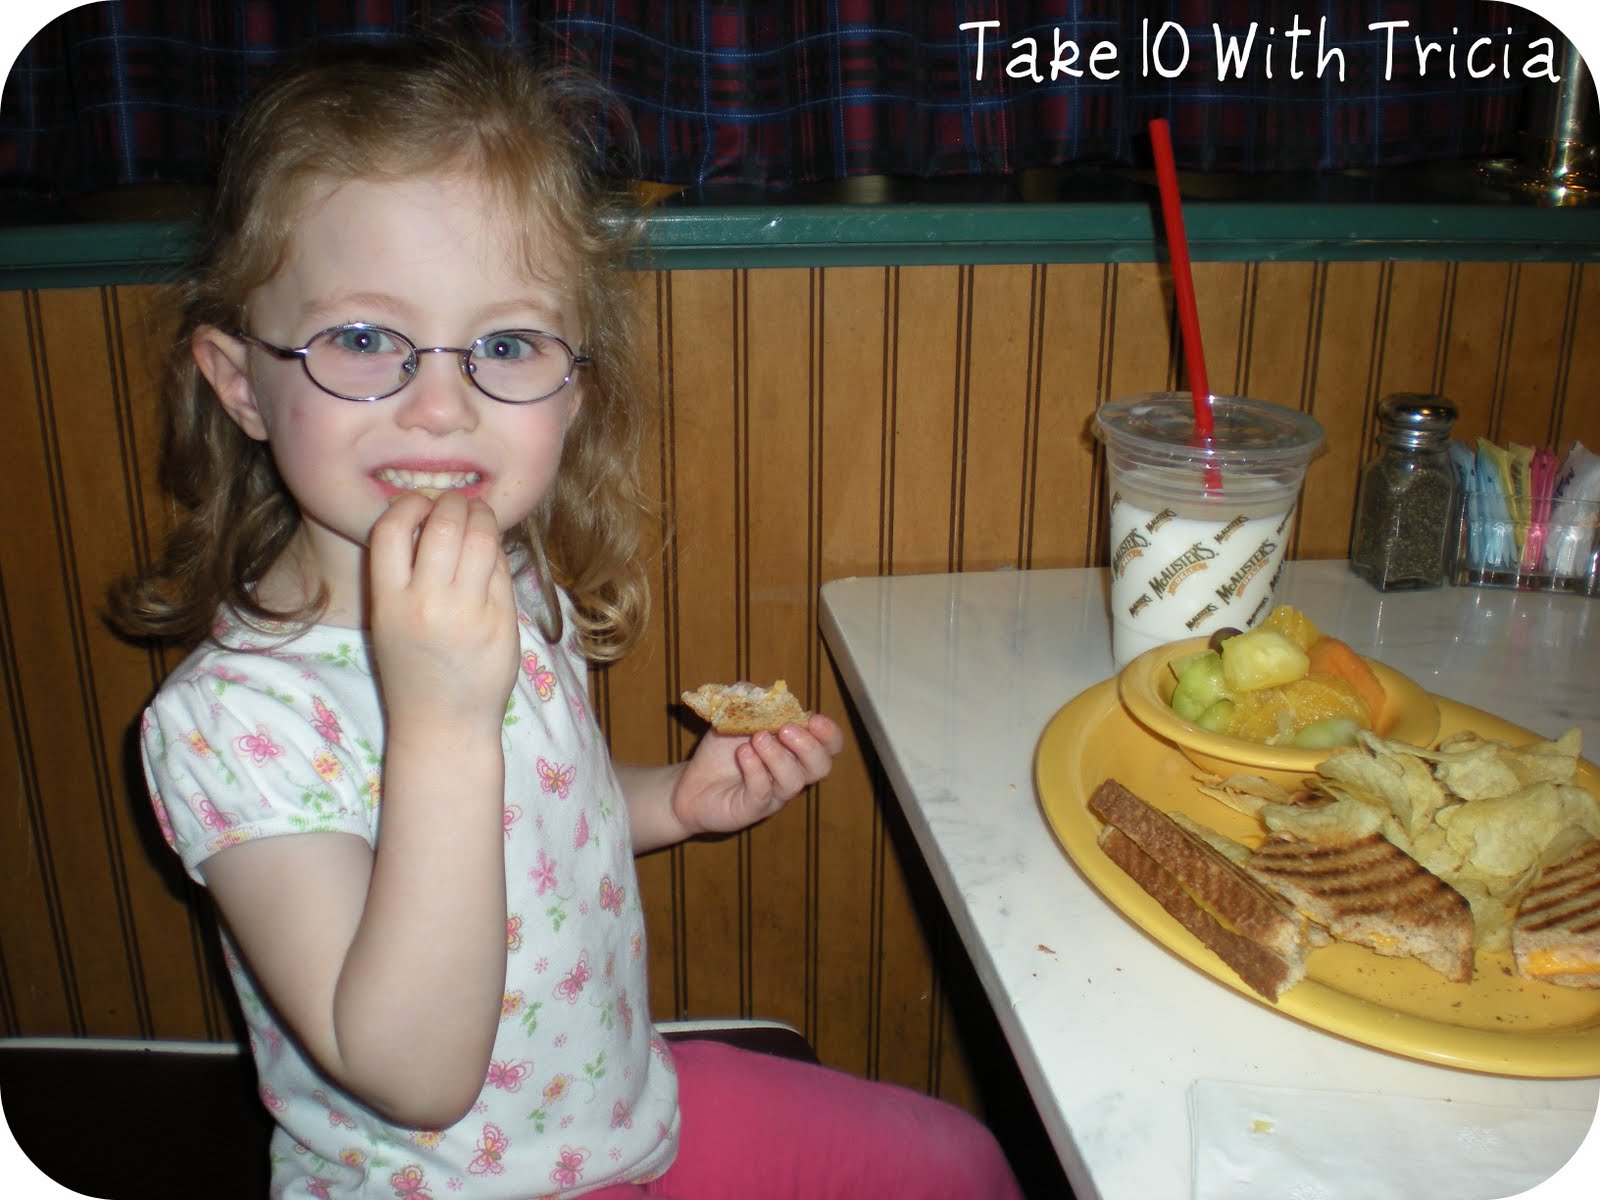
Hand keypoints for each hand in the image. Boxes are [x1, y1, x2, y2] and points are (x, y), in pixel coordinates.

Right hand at [368, 491, 517, 730]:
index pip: (391, 529)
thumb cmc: (413, 670)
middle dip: (453, 503)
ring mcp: (470, 611)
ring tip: (480, 517)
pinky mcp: (503, 620)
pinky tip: (492, 552)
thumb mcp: (388, 621)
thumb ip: (401, 574)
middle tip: (458, 504)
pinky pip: (502, 568)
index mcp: (389, 601)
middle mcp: (428, 603)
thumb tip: (427, 517)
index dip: (407, 504)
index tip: (419, 503)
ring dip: (482, 517)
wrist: (443, 724)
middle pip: (444, 525)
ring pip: (481, 539)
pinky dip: (498, 551)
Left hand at [671, 714, 844, 836]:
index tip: (814, 718)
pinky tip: (743, 754)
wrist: (690, 783)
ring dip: (778, 756)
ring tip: (757, 739)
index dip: (829, 733)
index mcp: (796, 749)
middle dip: (808, 745)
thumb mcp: (735, 716)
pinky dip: (756, 770)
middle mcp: (792, 773)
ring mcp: (775, 794)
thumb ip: (752, 700)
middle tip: (786, 729)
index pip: (829, 745)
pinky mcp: (753, 809)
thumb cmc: (722, 752)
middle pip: (821, 766)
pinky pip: (763, 792)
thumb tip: (766, 692)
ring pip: (794, 781)